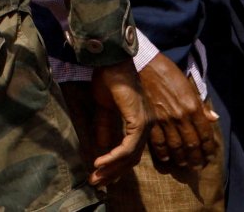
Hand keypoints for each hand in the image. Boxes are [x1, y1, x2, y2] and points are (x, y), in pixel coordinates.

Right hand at [88, 60, 145, 186]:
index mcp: (141, 124)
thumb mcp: (104, 108)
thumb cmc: (108, 80)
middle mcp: (147, 127)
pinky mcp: (138, 122)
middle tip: (96, 183)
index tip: (101, 176)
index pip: (131, 152)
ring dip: (111, 168)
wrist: (111, 62)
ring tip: (96, 176)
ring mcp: (145, 125)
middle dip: (112, 173)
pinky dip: (113, 156)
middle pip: (132, 159)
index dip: (116, 166)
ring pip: (130, 156)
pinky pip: (127, 147)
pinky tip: (100, 161)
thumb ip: (105, 127)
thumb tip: (101, 147)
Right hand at [139, 52, 218, 167]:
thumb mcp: (189, 86)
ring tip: (183, 164)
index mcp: (192, 108)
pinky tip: (166, 157)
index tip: (209, 156)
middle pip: (192, 144)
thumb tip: (214, 118)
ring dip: (181, 158)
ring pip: (176, 146)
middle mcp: (180, 117)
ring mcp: (164, 119)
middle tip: (197, 166)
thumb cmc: (168, 72)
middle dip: (196, 157)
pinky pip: (158, 141)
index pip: (205, 135)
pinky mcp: (150, 119)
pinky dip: (163, 152)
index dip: (208, 148)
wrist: (144, 64)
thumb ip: (201, 105)